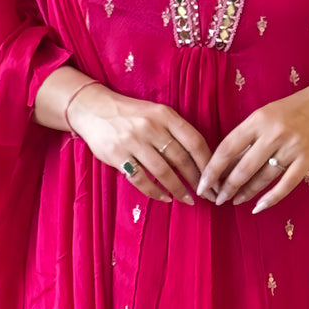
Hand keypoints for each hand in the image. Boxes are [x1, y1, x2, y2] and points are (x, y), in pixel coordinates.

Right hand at [67, 83, 211, 204]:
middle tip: (206, 195)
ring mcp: (133, 141)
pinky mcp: (117, 155)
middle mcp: (150, 127)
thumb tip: (200, 159)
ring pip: (163, 172)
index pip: (194, 141)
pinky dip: (155, 192)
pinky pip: (140, 179)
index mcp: (165, 114)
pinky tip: (165, 198)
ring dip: (178, 189)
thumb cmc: (131, 113)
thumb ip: (175, 130)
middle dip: (197, 181)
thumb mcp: (156, 113)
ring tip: (188, 200)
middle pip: (181, 159)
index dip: (207, 163)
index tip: (215, 178)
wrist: (93, 108)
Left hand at [197, 77, 308, 213]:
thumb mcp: (264, 116)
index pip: (227, 148)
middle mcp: (274, 133)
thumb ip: (247, 137)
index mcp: (258, 120)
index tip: (202, 184)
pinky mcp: (307, 160)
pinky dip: (271, 198)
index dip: (212, 169)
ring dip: (246, 192)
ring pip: (263, 177)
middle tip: (217, 199)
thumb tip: (223, 165)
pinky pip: (285, 185)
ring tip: (235, 201)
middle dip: (227, 187)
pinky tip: (258, 207)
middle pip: (243, 167)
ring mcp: (292, 148)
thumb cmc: (289, 111)